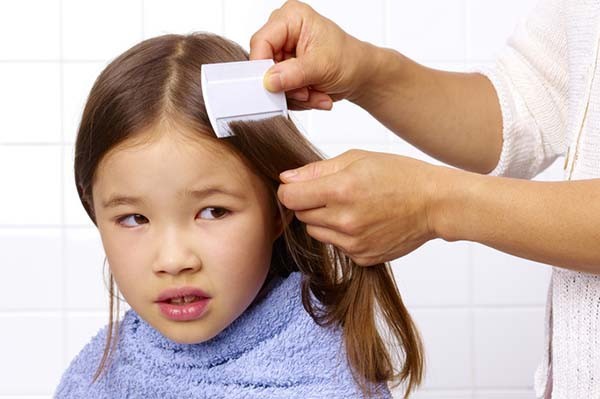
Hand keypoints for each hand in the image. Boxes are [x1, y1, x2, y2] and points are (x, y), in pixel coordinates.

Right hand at [249, 0, 377, 110]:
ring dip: (294, 95)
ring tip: (316, 94)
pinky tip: (314, 94)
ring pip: (271, 81)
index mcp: (291, 18)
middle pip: (264, 64)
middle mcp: (283, 32)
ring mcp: (283, 51)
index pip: (261, 41)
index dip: (262, 66)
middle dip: (286, 86)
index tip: (271, 86)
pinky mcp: (285, 68)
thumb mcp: (321, 66)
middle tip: (306, 93)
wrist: (360, 73)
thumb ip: (293, 74)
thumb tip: (269, 81)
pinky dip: (297, 98)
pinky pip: (279, 89)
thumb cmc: (349, 59)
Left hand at [277, 150, 449, 264]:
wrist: (435, 204)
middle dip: (309, 202)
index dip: (289, 189)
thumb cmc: (400, 176)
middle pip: (301, 215)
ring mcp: (353, 243)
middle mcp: (344, 221)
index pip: (289, 197)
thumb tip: (287, 179)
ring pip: (315, 232)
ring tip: (350, 206)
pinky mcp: (362, 257)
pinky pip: (336, 245)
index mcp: (341, 190)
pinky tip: (363, 221)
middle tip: (333, 191)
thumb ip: (317, 170)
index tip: (297, 185)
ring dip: (323, 219)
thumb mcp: (358, 158)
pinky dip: (342, 234)